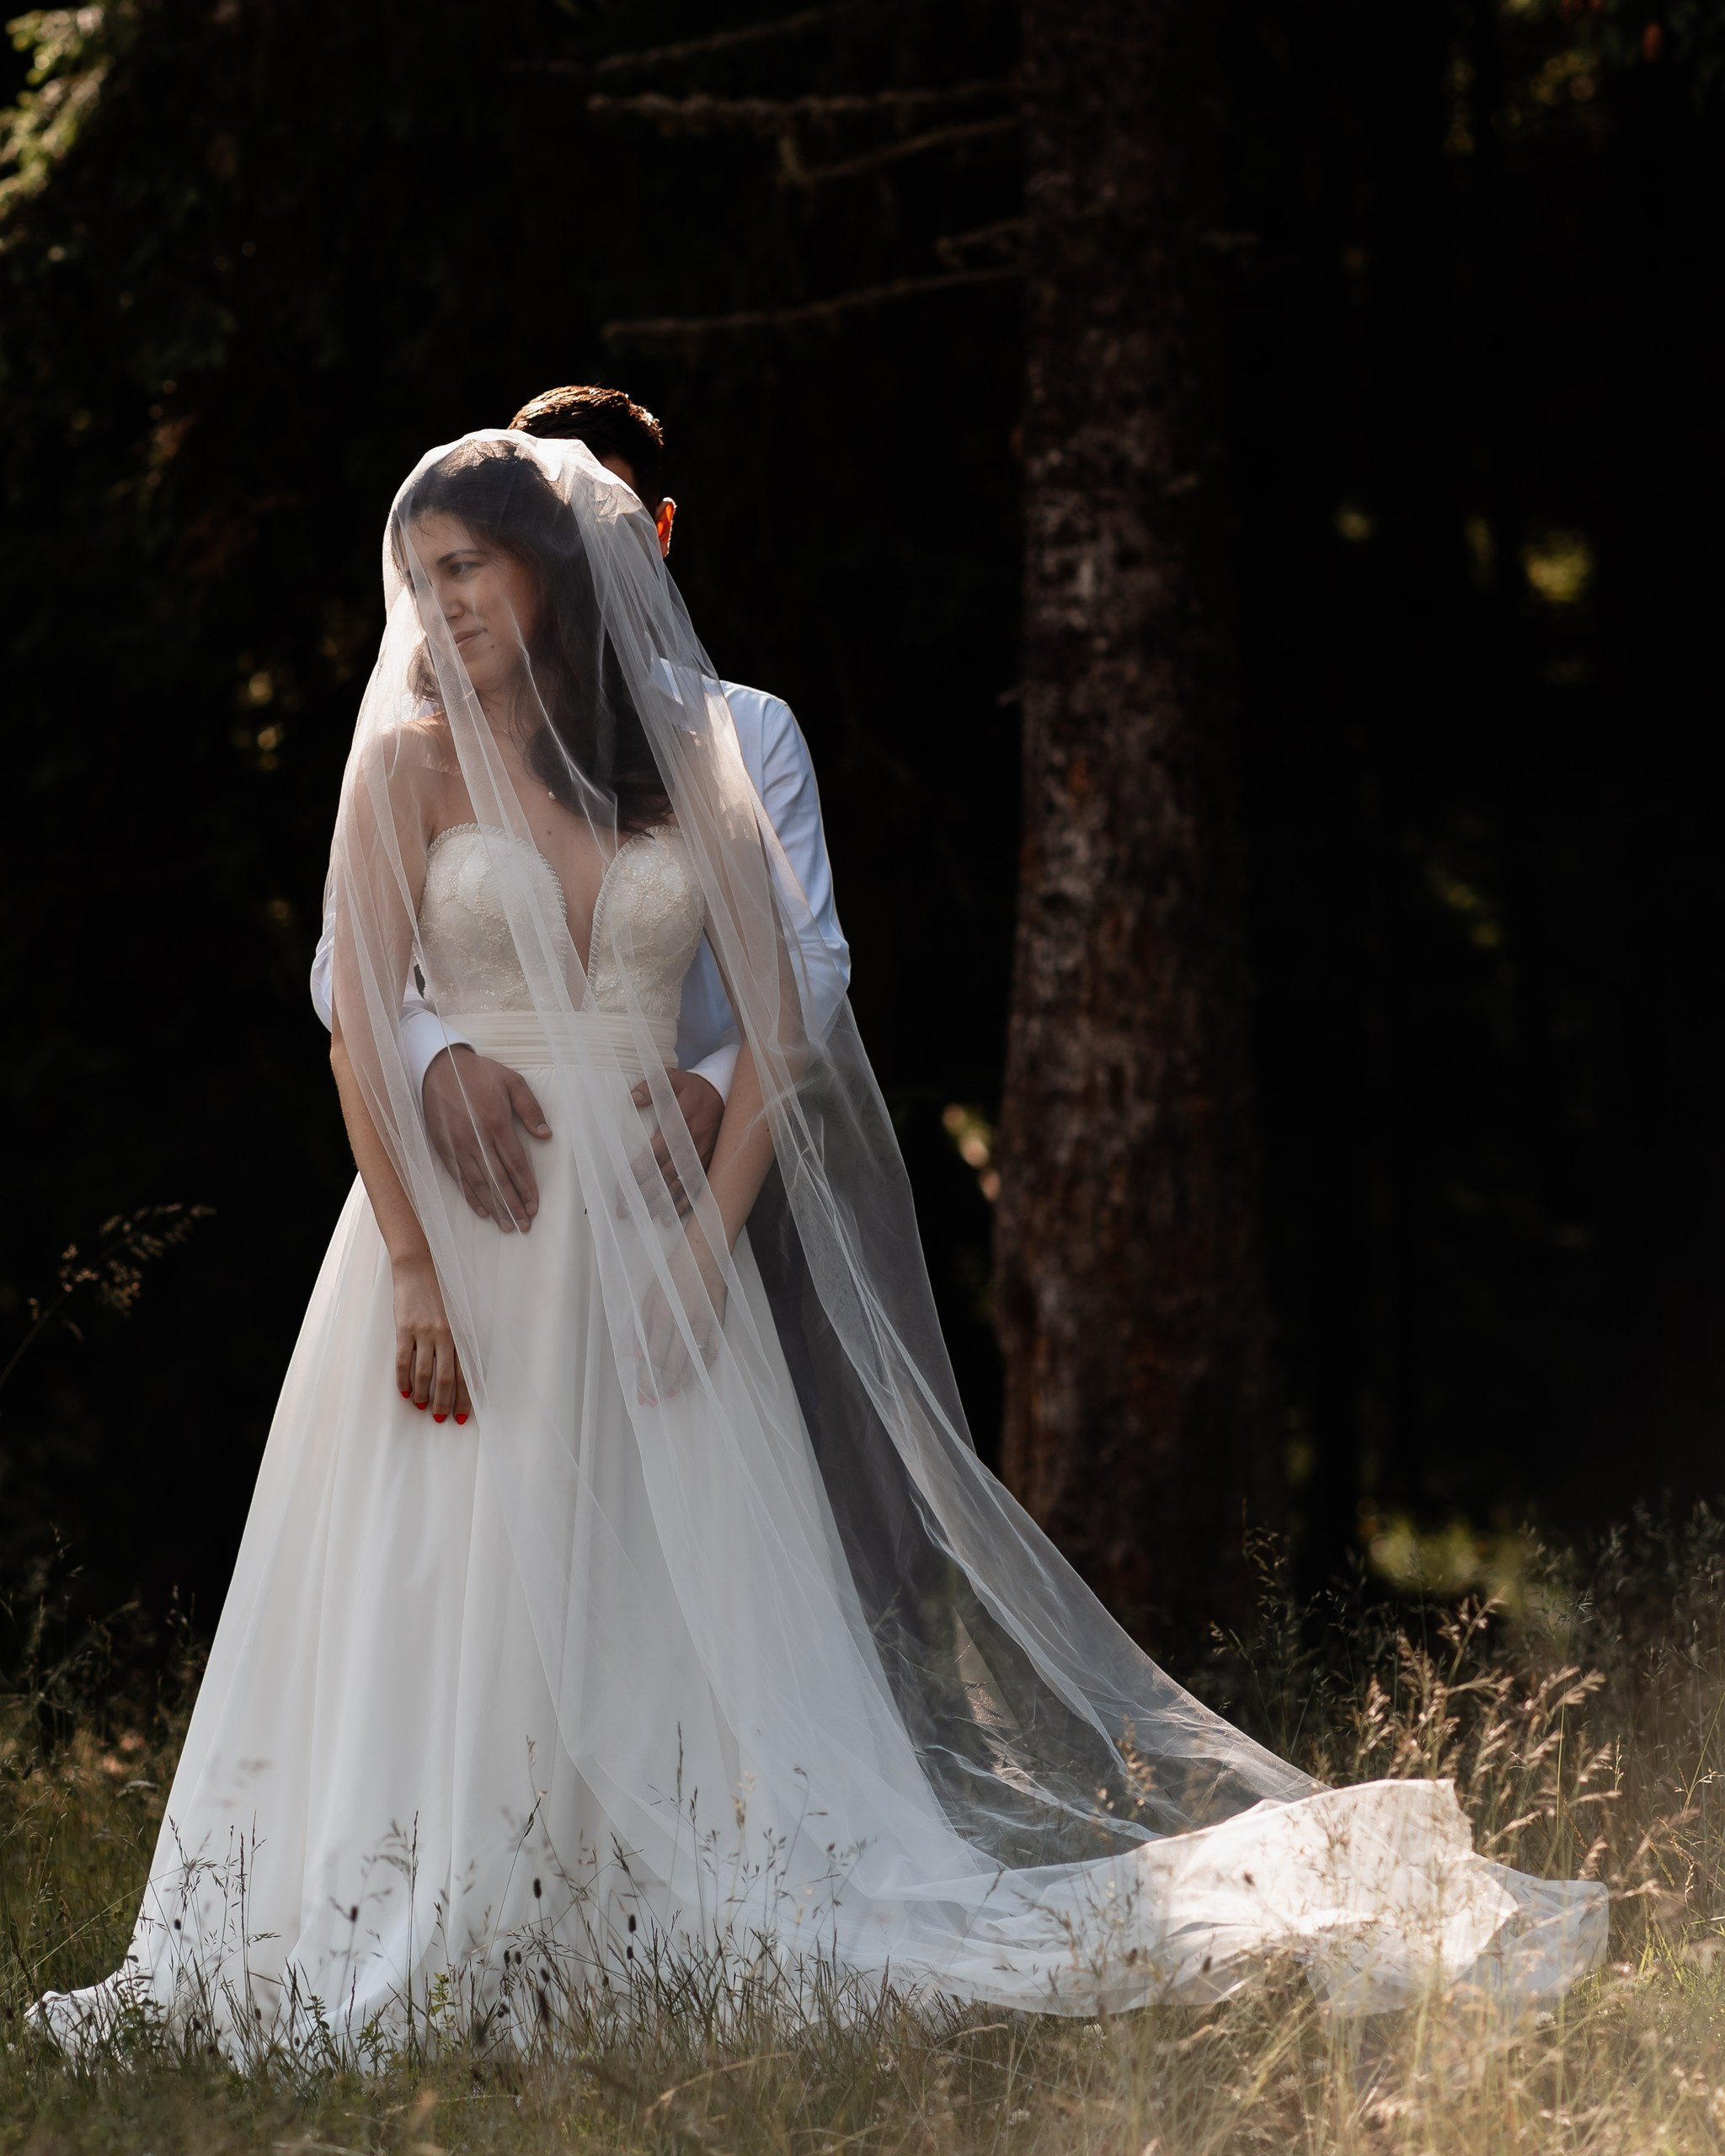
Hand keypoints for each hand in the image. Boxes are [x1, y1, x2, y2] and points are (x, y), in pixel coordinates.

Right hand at [392, 1252, 470, 1422]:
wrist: (419, 1269)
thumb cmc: (440, 1294)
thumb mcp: (457, 1317)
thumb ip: (460, 1343)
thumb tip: (465, 1374)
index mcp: (460, 1334)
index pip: (465, 1374)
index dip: (464, 1398)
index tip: (462, 1416)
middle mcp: (445, 1335)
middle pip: (446, 1379)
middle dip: (444, 1402)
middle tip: (441, 1418)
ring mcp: (424, 1332)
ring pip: (424, 1373)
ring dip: (424, 1395)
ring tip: (422, 1407)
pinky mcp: (405, 1329)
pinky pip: (403, 1361)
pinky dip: (404, 1380)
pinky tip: (405, 1392)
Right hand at [423, 1046, 550, 1231]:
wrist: (438, 1067)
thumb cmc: (479, 1074)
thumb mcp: (512, 1081)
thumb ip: (531, 1108)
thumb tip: (546, 1135)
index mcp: (497, 1123)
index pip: (516, 1164)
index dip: (526, 1187)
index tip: (535, 1205)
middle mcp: (477, 1139)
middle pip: (498, 1180)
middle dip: (513, 1205)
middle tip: (524, 1225)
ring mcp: (458, 1146)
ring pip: (479, 1184)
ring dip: (494, 1207)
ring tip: (506, 1225)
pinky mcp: (443, 1148)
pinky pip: (459, 1178)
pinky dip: (471, 1197)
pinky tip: (482, 1210)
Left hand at [624, 1068, 722, 1225]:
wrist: (726, 1093)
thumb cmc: (693, 1088)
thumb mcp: (673, 1078)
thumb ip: (651, 1087)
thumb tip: (633, 1098)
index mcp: (679, 1124)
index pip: (655, 1153)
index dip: (639, 1171)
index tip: (622, 1187)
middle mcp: (690, 1144)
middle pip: (664, 1174)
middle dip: (644, 1194)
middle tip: (624, 1210)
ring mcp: (701, 1156)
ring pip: (679, 1184)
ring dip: (661, 1203)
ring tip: (643, 1217)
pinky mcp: (709, 1163)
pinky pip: (696, 1187)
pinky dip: (684, 1203)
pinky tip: (670, 1217)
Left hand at [634, 1227, 728, 1404]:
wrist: (704, 1254)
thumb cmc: (672, 1272)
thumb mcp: (649, 1295)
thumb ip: (643, 1326)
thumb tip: (639, 1356)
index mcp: (664, 1315)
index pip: (654, 1357)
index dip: (647, 1379)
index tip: (642, 1394)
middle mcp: (685, 1324)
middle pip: (672, 1365)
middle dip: (660, 1387)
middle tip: (652, 1403)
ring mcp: (705, 1325)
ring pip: (692, 1364)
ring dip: (680, 1383)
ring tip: (670, 1396)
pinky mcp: (719, 1324)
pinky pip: (711, 1354)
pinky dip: (702, 1370)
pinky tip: (693, 1380)